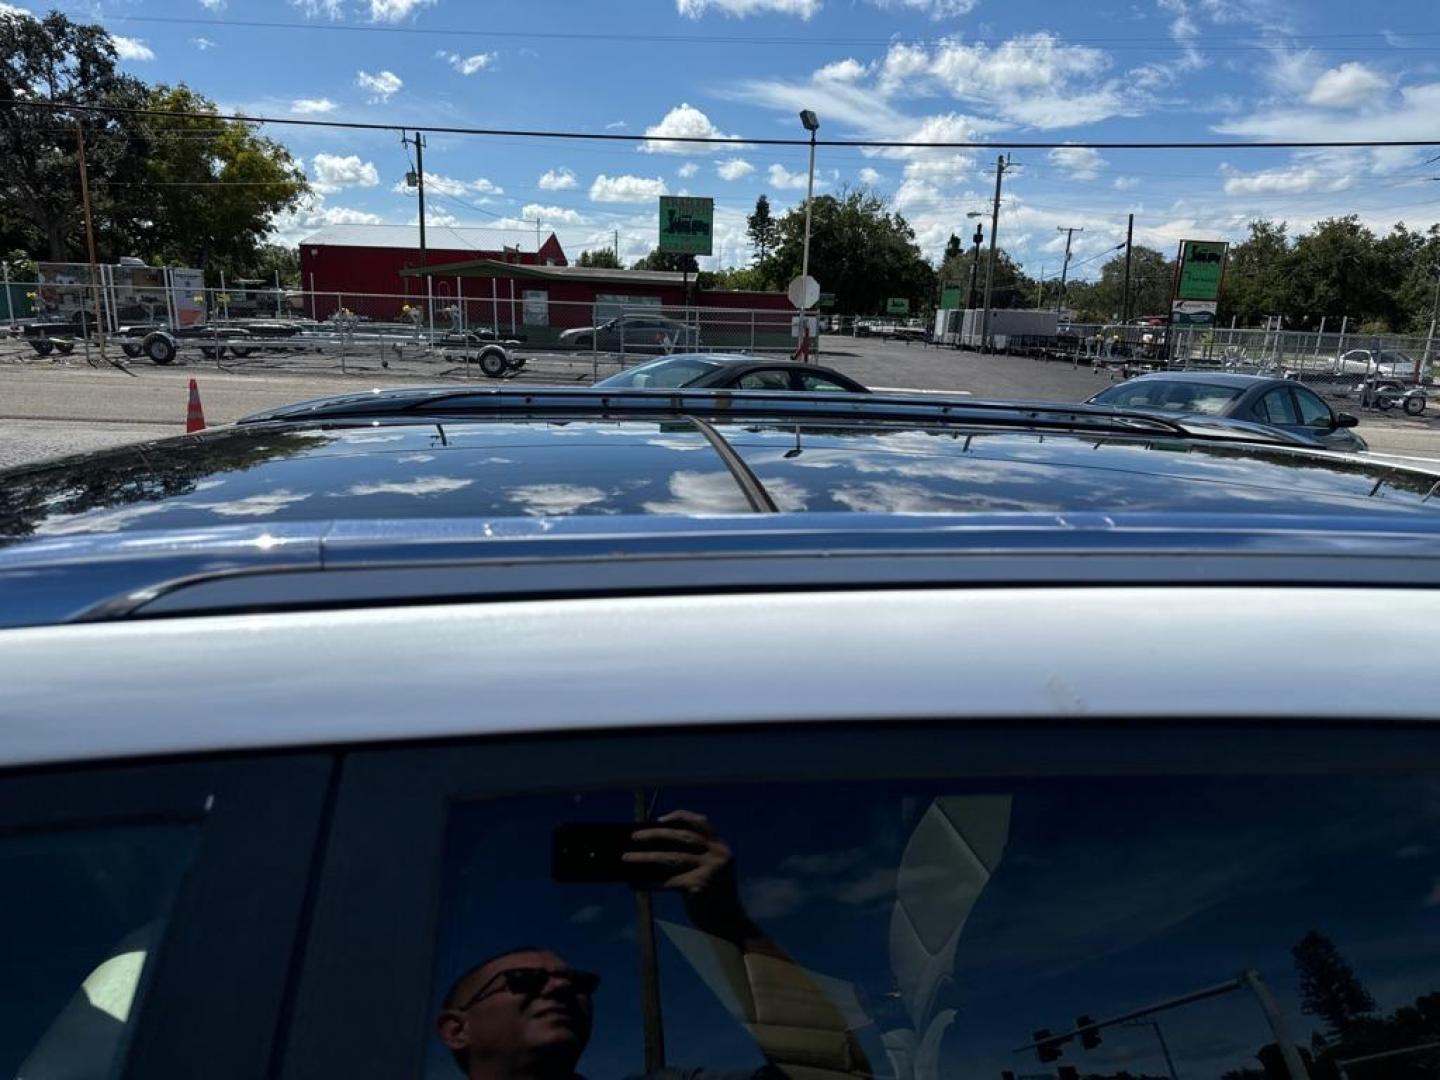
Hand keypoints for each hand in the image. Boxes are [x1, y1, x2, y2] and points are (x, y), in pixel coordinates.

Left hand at [622, 810, 747, 930]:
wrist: (730, 924)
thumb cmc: (714, 897)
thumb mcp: (710, 871)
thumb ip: (693, 857)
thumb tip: (653, 847)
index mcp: (721, 847)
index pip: (701, 822)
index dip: (680, 817)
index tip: (659, 819)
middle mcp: (717, 855)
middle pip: (682, 836)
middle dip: (655, 834)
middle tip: (634, 836)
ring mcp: (709, 870)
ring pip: (671, 858)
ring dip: (645, 857)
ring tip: (626, 858)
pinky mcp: (699, 886)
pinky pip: (667, 882)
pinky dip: (648, 883)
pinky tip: (634, 884)